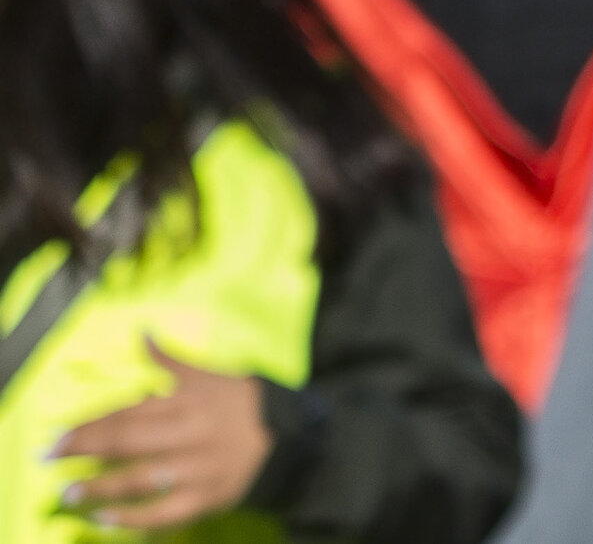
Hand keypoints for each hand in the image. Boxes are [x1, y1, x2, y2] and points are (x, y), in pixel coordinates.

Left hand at [55, 338, 274, 529]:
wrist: (285, 434)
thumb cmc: (236, 402)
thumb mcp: (206, 375)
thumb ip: (168, 361)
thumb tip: (141, 332)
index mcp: (188, 400)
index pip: (127, 412)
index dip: (88, 425)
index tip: (56, 437)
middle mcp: (190, 432)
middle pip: (127, 442)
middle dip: (83, 451)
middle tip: (48, 459)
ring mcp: (197, 467)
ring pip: (139, 478)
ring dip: (99, 487)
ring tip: (70, 493)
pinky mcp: (206, 497)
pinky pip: (161, 512)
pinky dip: (130, 519)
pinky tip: (103, 519)